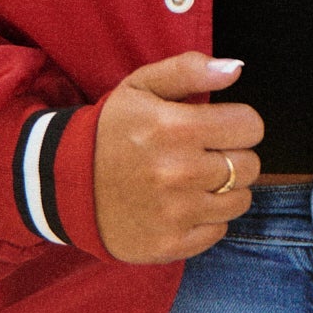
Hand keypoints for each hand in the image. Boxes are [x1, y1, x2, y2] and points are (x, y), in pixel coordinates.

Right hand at [93, 53, 262, 263]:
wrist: (63, 182)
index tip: (219, 126)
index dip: (239, 123)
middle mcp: (179, 172)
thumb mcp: (140, 86)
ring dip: (225, 189)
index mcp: (175, 128)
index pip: (250, 126)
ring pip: (240, 200)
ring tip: (195, 180)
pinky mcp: (169, 244)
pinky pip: (218, 230)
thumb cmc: (110, 130)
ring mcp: (175, 213)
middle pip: (250, 165)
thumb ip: (189, 70)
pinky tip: (182, 205)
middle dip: (232, 155)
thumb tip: (235, 68)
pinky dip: (207, 219)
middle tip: (203, 154)